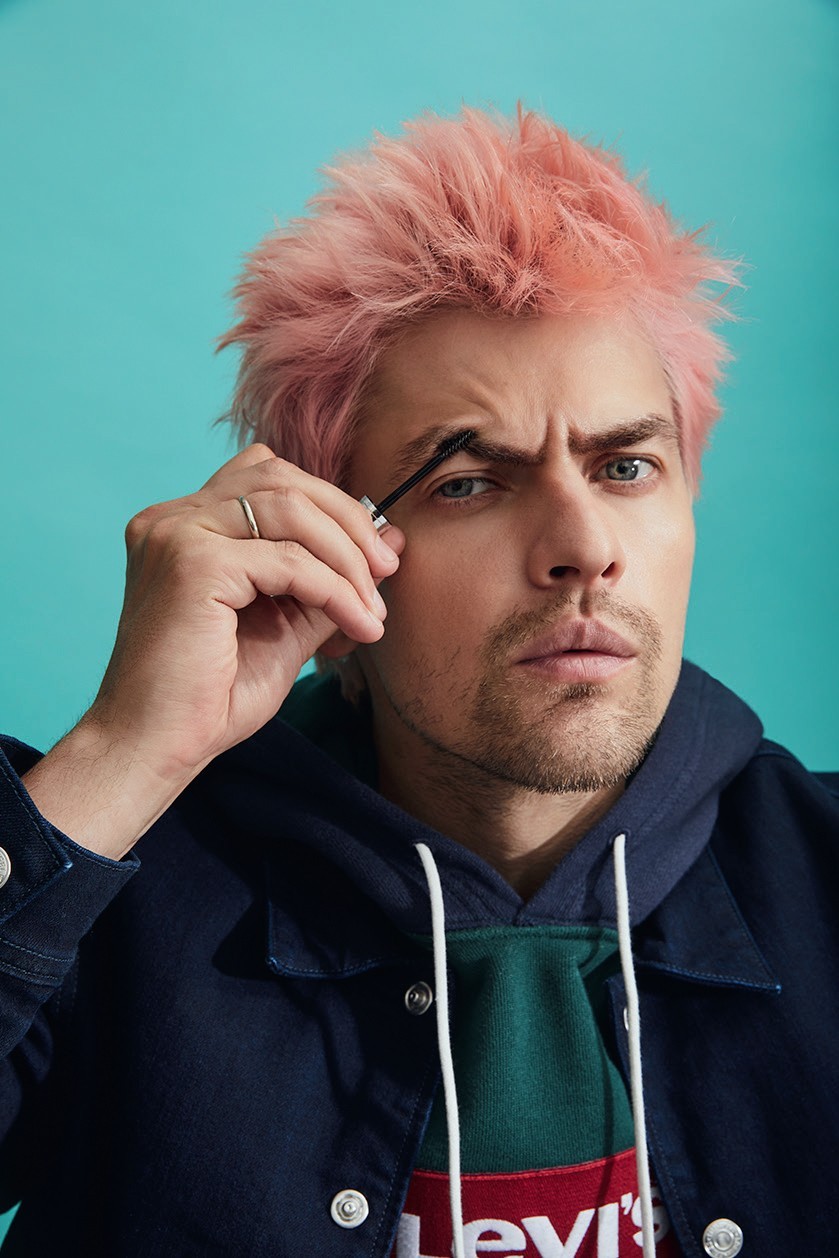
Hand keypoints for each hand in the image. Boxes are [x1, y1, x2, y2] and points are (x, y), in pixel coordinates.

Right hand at [23, 446, 403, 856]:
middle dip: (346, 520)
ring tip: (372, 608)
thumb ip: (328, 581)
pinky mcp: (193, 564)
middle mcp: (173, 518)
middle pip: (280, 478)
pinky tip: (356, 624)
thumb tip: (390, 541)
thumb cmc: (210, 697)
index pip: (268, 477)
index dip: (329, 506)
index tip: (373, 556)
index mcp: (186, 525)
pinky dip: (335, 590)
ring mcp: (178, 534)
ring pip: (290, 510)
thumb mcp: (285, 627)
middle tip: (386, 569)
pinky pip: (290, 561)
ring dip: (347, 556)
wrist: (155, 748)